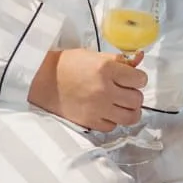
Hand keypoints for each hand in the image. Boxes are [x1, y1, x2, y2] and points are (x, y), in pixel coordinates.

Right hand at [29, 49, 146, 130]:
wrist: (42, 79)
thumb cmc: (68, 64)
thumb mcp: (94, 55)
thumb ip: (118, 60)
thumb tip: (139, 58)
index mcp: (106, 69)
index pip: (140, 80)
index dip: (138, 79)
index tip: (133, 78)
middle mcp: (105, 90)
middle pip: (137, 100)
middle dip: (134, 94)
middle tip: (126, 91)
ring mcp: (98, 108)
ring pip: (130, 117)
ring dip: (128, 110)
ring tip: (121, 104)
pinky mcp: (90, 122)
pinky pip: (113, 127)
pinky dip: (113, 120)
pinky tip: (106, 111)